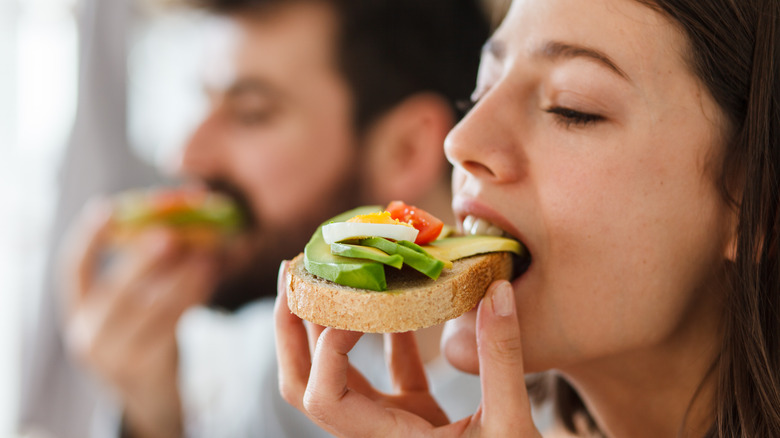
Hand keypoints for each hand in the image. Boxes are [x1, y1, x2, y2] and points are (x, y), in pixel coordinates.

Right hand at [61, 200, 217, 437]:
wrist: (149, 397)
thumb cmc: (142, 337)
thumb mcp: (130, 308)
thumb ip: (145, 272)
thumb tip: (180, 219)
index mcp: (79, 312)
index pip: (73, 271)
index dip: (89, 239)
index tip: (107, 208)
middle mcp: (90, 334)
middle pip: (117, 291)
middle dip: (144, 259)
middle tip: (172, 233)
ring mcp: (117, 356)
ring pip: (154, 308)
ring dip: (184, 275)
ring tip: (208, 251)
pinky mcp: (149, 366)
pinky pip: (175, 323)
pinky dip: (196, 294)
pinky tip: (213, 273)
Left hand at [274, 261, 541, 436]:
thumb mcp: (512, 425)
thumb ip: (503, 359)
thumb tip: (495, 292)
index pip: (325, 398)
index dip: (327, 348)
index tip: (357, 303)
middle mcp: (373, 434)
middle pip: (305, 384)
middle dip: (292, 328)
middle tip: (294, 271)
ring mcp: (388, 424)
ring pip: (334, 376)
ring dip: (324, 326)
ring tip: (326, 273)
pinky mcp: (409, 415)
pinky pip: (383, 371)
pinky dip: (382, 334)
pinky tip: (395, 299)